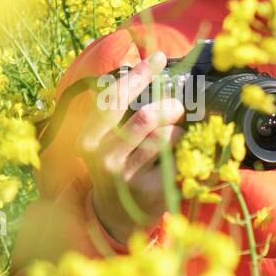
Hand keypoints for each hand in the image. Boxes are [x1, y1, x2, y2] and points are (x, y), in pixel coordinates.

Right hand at [79, 50, 185, 245]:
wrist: (115, 216)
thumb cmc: (114, 166)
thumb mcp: (103, 140)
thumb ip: (116, 110)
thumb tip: (140, 65)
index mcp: (87, 140)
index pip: (114, 99)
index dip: (139, 75)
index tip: (158, 58)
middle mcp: (103, 159)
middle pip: (147, 117)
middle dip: (169, 106)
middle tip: (177, 106)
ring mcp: (128, 179)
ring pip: (165, 137)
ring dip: (176, 131)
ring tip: (173, 137)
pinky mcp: (152, 193)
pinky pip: (180, 159)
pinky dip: (187, 151)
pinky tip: (184, 154)